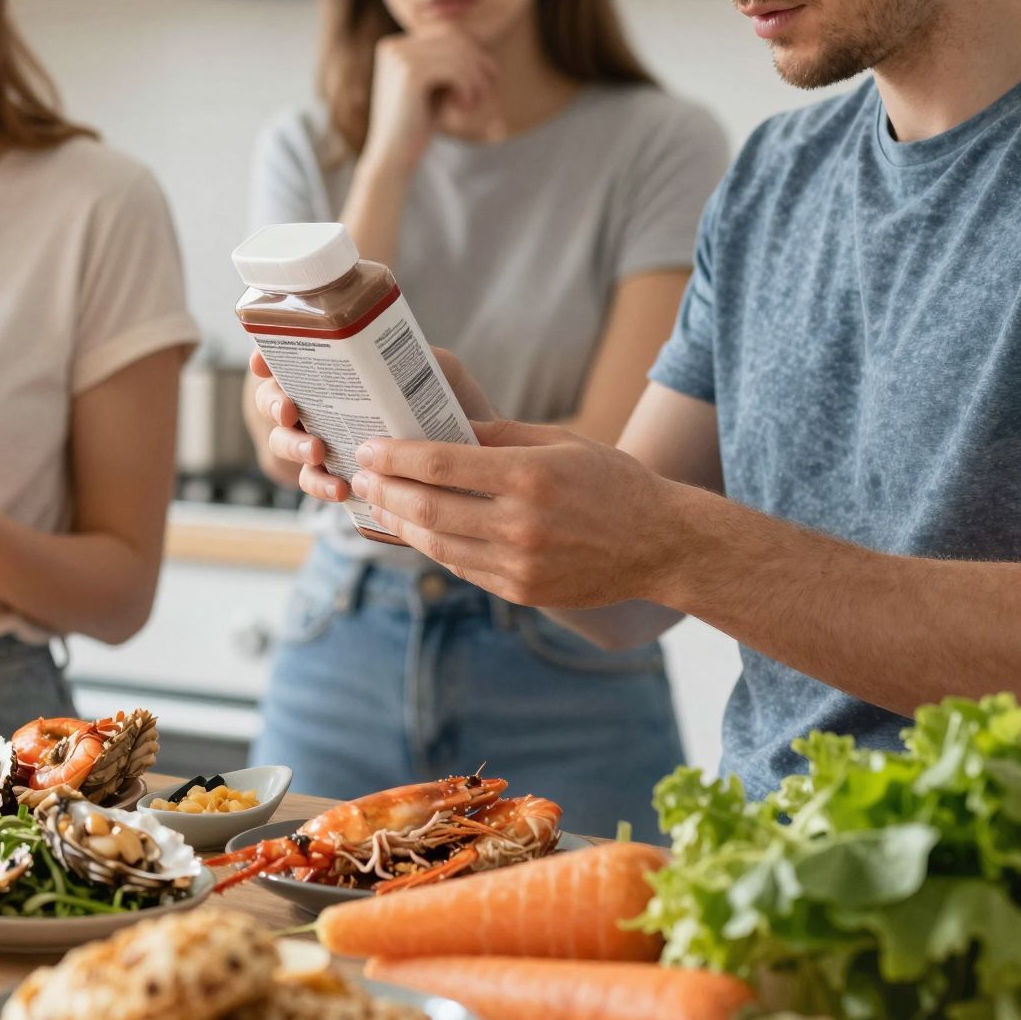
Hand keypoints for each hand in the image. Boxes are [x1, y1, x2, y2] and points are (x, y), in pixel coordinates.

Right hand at [249, 346, 498, 506]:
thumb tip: (400, 351)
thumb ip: (421, 358)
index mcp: (339, 371)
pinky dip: (322, 487)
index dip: (268, 359)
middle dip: (273, 403)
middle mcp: (324, 405)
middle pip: (274, 400)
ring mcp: (326, 442)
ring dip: (293, 446)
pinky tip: (341, 489)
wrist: (478, 460)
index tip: (264, 364)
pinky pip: (316, 484)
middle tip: (290, 409)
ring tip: (317, 450)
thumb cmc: (456, 406)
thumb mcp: (443, 371)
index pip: (290, 358)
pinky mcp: (339, 477)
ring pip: (286, 443)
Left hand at [349, 421, 676, 607]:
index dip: (396, 456)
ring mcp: (520, 564)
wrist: (660, 544)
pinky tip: (417, 530)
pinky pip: (463, 568)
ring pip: (438, 545)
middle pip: (429, 509)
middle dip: (386, 490)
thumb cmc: (612, 482)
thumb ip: (499, 436)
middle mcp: (521, 524)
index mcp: (529, 476)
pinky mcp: (522, 591)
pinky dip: (433, 548)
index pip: (441, 464)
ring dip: (400, 523)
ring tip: (379, 503)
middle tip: (360, 476)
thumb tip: (443, 428)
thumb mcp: (561, 442)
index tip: (369, 448)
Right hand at [362, 26, 502, 171]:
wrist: (392, 158)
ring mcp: (399, 58)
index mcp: (392, 46)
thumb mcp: (431, 89)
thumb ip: (445, 63)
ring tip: (475, 102)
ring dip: (475, 78)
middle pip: (453, 39)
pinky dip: (468, 87)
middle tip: (488, 90)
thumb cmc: (415, 127)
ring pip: (457, 53)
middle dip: (478, 63)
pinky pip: (455, 69)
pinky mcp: (410, 73)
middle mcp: (392, 46)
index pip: (445, 34)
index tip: (490, 77)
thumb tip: (476, 43)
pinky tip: (464, 106)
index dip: (473, 53)